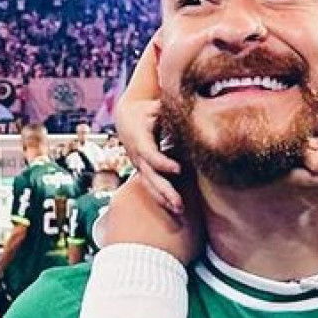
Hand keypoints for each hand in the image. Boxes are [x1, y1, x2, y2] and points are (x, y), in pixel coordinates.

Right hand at [117, 97, 180, 214]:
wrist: (126, 118)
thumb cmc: (146, 110)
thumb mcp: (155, 106)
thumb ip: (171, 108)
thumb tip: (192, 106)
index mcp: (140, 139)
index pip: (150, 154)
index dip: (163, 163)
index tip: (178, 169)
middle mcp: (137, 156)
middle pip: (150, 176)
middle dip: (165, 190)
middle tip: (180, 204)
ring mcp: (139, 165)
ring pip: (150, 185)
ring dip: (164, 198)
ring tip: (180, 211)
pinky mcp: (143, 170)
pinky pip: (151, 186)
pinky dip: (162, 198)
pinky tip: (175, 208)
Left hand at [290, 129, 317, 203]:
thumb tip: (305, 143)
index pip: (310, 161)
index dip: (301, 153)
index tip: (300, 145)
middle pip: (301, 180)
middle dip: (290, 169)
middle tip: (286, 159)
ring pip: (304, 190)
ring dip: (296, 180)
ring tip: (293, 167)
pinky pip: (313, 195)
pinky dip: (305, 187)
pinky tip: (305, 176)